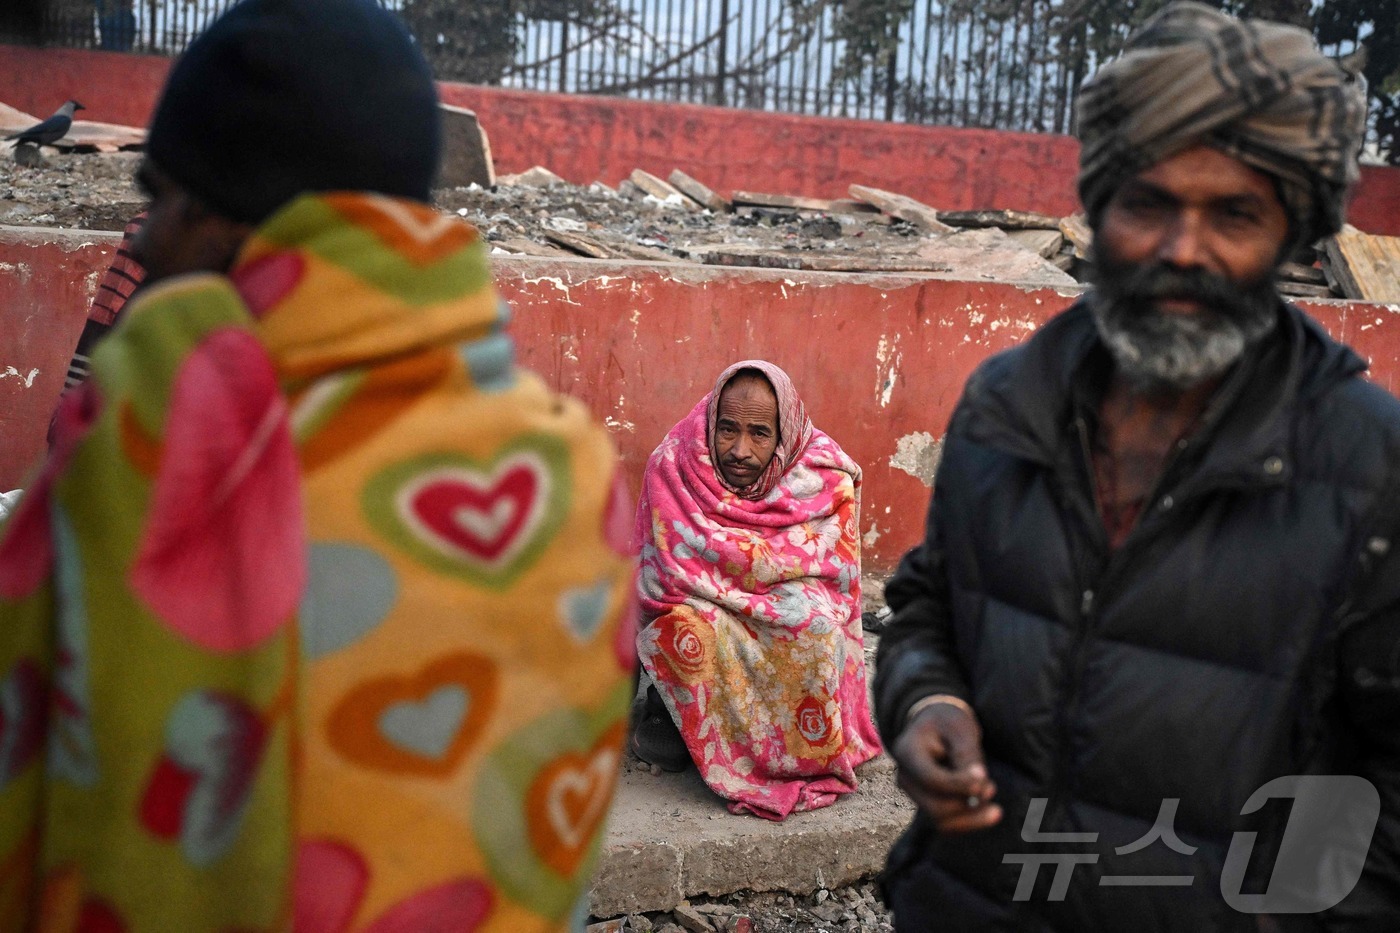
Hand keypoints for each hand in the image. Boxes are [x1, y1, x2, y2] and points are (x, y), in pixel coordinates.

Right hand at [893, 700, 1001, 831]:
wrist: (936, 726)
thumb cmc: (948, 722)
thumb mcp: (959, 729)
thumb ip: (967, 756)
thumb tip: (978, 789)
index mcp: (907, 752)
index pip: (930, 778)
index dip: (958, 783)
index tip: (984, 775)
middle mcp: (905, 778)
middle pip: (934, 807)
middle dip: (967, 806)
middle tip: (992, 789)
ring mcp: (915, 794)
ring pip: (941, 822)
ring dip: (971, 819)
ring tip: (994, 808)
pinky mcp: (928, 804)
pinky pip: (947, 824)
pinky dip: (968, 821)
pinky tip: (985, 810)